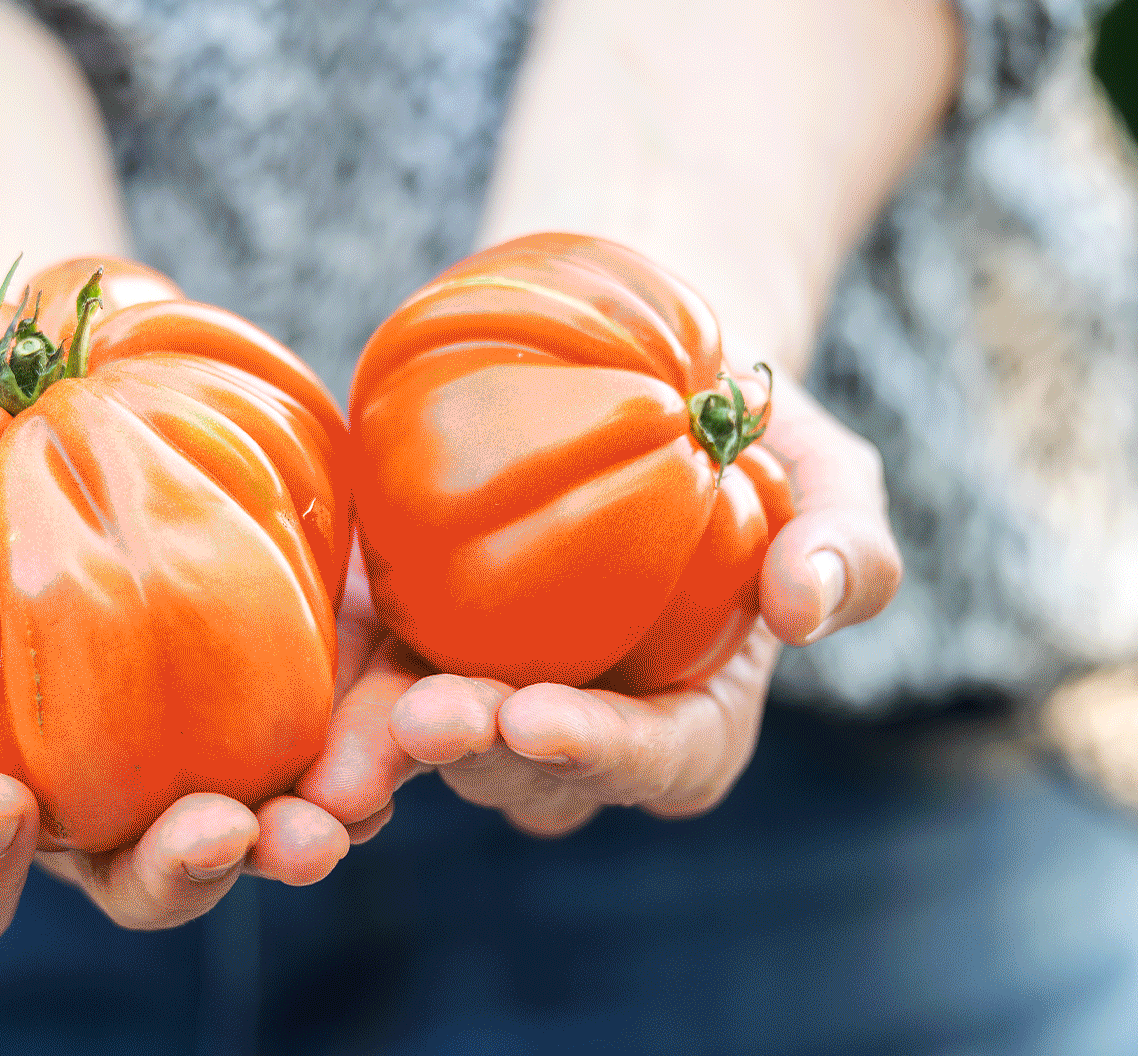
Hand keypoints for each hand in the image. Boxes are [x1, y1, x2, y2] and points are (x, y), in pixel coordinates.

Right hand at [0, 465, 400, 951]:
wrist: (22, 411)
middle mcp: (95, 809)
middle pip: (138, 887)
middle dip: (175, 875)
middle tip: (214, 829)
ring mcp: (201, 754)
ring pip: (261, 831)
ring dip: (303, 829)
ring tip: (338, 802)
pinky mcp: (289, 682)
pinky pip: (346, 733)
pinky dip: (384, 734)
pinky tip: (415, 707)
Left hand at [308, 372, 901, 835]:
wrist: (641, 368)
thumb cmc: (755, 433)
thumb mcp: (831, 477)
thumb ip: (847, 546)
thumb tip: (808, 609)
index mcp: (688, 720)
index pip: (655, 760)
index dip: (598, 752)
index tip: (537, 715)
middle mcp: (582, 726)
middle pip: (527, 768)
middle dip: (475, 753)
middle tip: (426, 715)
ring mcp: (488, 687)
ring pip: (429, 744)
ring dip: (384, 752)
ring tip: (346, 745)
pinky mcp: (412, 634)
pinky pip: (362, 673)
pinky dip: (330, 689)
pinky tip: (290, 683)